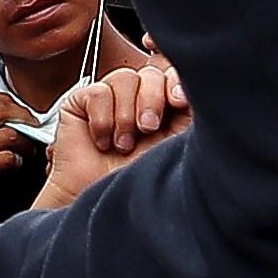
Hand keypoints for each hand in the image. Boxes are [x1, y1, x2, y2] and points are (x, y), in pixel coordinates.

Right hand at [29, 63, 188, 205]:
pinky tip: (103, 142)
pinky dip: (102, 119)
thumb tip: (194, 90)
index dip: (175, 80)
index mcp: (168, 106)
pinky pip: (97, 92)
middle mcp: (140, 99)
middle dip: (152, 98)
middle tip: (148, 128)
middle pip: (152, 72)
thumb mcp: (174, 147)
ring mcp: (111, 98)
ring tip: (123, 145)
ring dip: (126, 115)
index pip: (174, 75)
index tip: (178, 100)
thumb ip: (187, 115)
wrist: (104, 205)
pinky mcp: (83, 103)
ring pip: (125, 78)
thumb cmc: (139, 183)